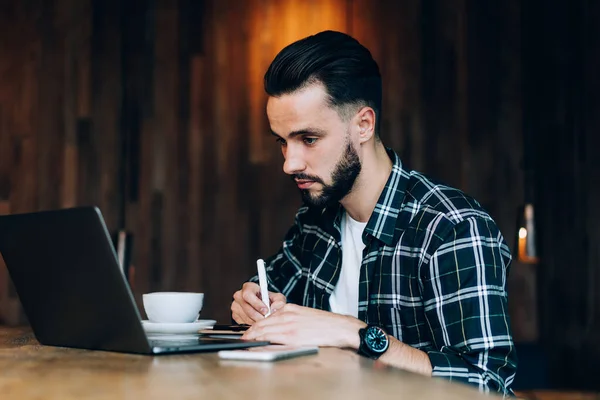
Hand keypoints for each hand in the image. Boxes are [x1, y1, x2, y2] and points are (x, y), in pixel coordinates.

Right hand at [231, 282, 285, 324]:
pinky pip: (243, 322)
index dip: (257, 304)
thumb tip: (275, 309)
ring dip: (256, 321)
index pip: (248, 295)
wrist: (263, 305)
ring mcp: (235, 306)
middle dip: (258, 316)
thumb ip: (279, 302)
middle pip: (247, 308)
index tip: (266, 310)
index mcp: (248, 287)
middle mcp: (239, 295)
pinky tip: (257, 320)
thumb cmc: (268, 299)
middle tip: (267, 318)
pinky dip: (251, 323)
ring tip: (264, 319)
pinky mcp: (235, 315)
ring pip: (245, 317)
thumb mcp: (277, 298)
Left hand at [241, 303, 365, 347]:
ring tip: (246, 341)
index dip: (256, 324)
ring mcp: (289, 324)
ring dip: (253, 335)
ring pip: (264, 329)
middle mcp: (287, 314)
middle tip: (243, 337)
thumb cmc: (324, 323)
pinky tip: (257, 343)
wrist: (338, 327)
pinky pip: (272, 337)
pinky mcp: (292, 335)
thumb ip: (290, 317)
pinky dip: (262, 339)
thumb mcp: (303, 314)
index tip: (250, 330)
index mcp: (290, 308)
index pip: (267, 316)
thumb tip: (278, 324)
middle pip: (263, 322)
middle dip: (251, 330)